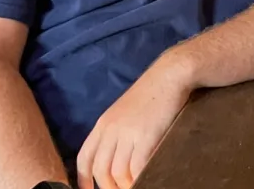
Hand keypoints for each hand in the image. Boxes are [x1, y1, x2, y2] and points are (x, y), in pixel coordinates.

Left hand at [77, 55, 190, 188]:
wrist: (170, 74)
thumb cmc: (152, 92)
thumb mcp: (125, 110)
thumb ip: (116, 131)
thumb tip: (115, 158)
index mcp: (103, 123)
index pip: (85, 158)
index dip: (83, 180)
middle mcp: (111, 129)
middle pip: (100, 170)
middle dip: (109, 187)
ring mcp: (128, 133)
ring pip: (118, 173)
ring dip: (126, 185)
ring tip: (137, 184)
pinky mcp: (145, 136)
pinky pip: (136, 169)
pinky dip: (139, 178)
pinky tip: (147, 177)